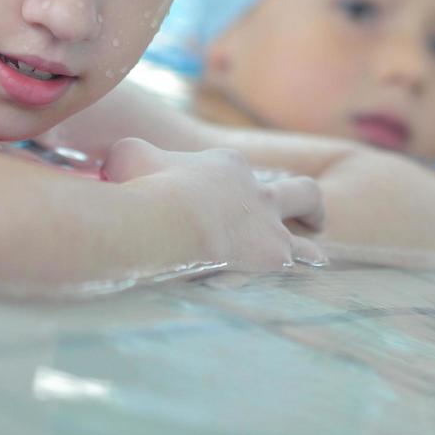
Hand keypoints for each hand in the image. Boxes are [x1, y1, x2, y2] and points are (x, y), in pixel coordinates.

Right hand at [103, 138, 326, 270]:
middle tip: (311, 217)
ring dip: (312, 234)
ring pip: (308, 219)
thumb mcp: (129, 157)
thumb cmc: (146, 187)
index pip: (234, 173)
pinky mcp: (271, 254)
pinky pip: (297, 260)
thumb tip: (117, 162)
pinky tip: (308, 278)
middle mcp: (256, 191)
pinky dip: (303, 267)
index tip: (204, 201)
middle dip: (304, 203)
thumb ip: (131, 157)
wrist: (168, 217)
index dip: (222, 186)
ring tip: (317, 255)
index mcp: (226, 166)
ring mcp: (268, 223)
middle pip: (296, 191)